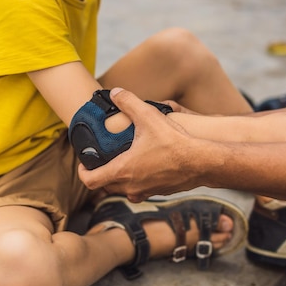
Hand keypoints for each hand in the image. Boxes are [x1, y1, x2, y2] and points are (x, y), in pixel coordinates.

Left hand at [78, 88, 200, 201]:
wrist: (202, 162)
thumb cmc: (175, 143)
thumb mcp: (149, 117)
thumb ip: (129, 102)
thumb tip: (115, 93)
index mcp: (122, 171)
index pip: (90, 181)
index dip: (83, 172)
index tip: (84, 164)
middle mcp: (131, 186)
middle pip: (105, 187)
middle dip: (101, 174)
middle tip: (102, 160)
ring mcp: (146, 191)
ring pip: (124, 190)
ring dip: (119, 179)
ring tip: (123, 162)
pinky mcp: (159, 192)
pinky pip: (141, 190)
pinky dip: (137, 181)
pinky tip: (146, 165)